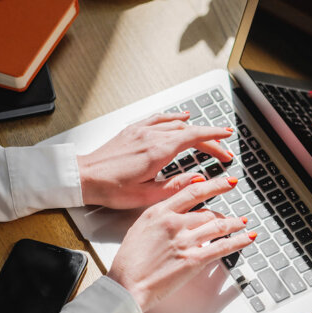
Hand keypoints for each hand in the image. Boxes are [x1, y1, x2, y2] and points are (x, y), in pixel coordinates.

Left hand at [77, 112, 233, 208]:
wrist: (83, 177)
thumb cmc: (110, 188)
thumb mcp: (147, 196)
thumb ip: (176, 187)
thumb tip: (199, 179)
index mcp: (159, 151)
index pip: (195, 138)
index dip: (215, 138)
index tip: (227, 139)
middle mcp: (152, 136)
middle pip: (189, 131)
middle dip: (209, 139)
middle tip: (222, 149)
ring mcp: (142, 130)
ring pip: (175, 123)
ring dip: (194, 128)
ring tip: (207, 134)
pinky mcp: (132, 130)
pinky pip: (158, 118)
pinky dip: (173, 116)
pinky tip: (180, 116)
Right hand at [107, 175, 256, 311]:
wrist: (126, 285)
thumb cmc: (129, 262)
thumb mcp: (140, 229)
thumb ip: (160, 217)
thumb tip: (177, 212)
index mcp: (159, 212)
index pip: (192, 192)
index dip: (214, 185)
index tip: (226, 182)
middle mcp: (173, 223)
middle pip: (207, 212)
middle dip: (224, 215)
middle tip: (234, 215)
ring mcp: (184, 241)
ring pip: (218, 227)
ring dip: (234, 224)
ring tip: (243, 223)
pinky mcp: (193, 260)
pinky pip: (222, 247)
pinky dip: (238, 241)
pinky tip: (247, 238)